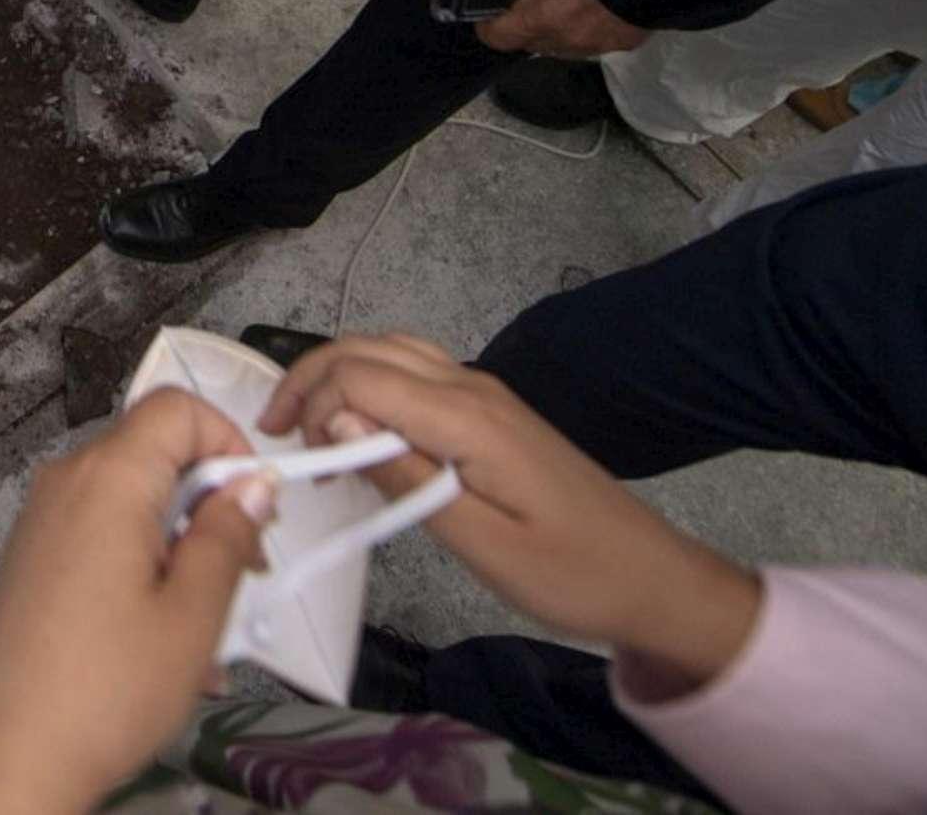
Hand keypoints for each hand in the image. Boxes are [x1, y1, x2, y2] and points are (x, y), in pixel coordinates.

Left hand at [0, 389, 275, 814]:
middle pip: (155, 453)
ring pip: (132, 502)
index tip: (256, 501)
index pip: (177, 408)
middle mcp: (65, 487)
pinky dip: (141, 568)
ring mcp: (41, 523)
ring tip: (203, 627)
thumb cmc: (96, 697)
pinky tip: (160, 639)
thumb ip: (228, 537)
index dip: (229, 442)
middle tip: (243, 569)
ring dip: (180, 546)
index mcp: (106, 481)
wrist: (9, 761)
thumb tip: (250, 489)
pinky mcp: (32, 561)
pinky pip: (101, 538)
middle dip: (209, 502)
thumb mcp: (193, 616)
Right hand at [259, 335, 761, 691]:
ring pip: (389, 350)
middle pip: (367, 349)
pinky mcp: (488, 409)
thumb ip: (405, 480)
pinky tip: (358, 430)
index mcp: (470, 418)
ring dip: (337, 377)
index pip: (362, 377)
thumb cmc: (572, 574)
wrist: (652, 577)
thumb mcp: (482, 545)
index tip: (300, 464)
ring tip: (305, 429)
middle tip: (274, 437)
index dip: (314, 408)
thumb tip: (334, 425)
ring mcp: (483, 392)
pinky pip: (413, 372)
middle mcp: (473, 387)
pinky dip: (370, 385)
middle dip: (309, 382)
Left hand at [475, 0, 648, 55]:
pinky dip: (586, 30)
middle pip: (529, 43)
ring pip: (560, 47)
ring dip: (556, 30)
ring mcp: (594, 48)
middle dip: (525, 25)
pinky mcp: (621, 46)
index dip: (488, 26)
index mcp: (539, 20)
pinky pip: (591, 44)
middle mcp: (563, 42)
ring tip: (568, 3)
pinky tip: (598, 10)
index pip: (497, 39)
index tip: (490, 12)